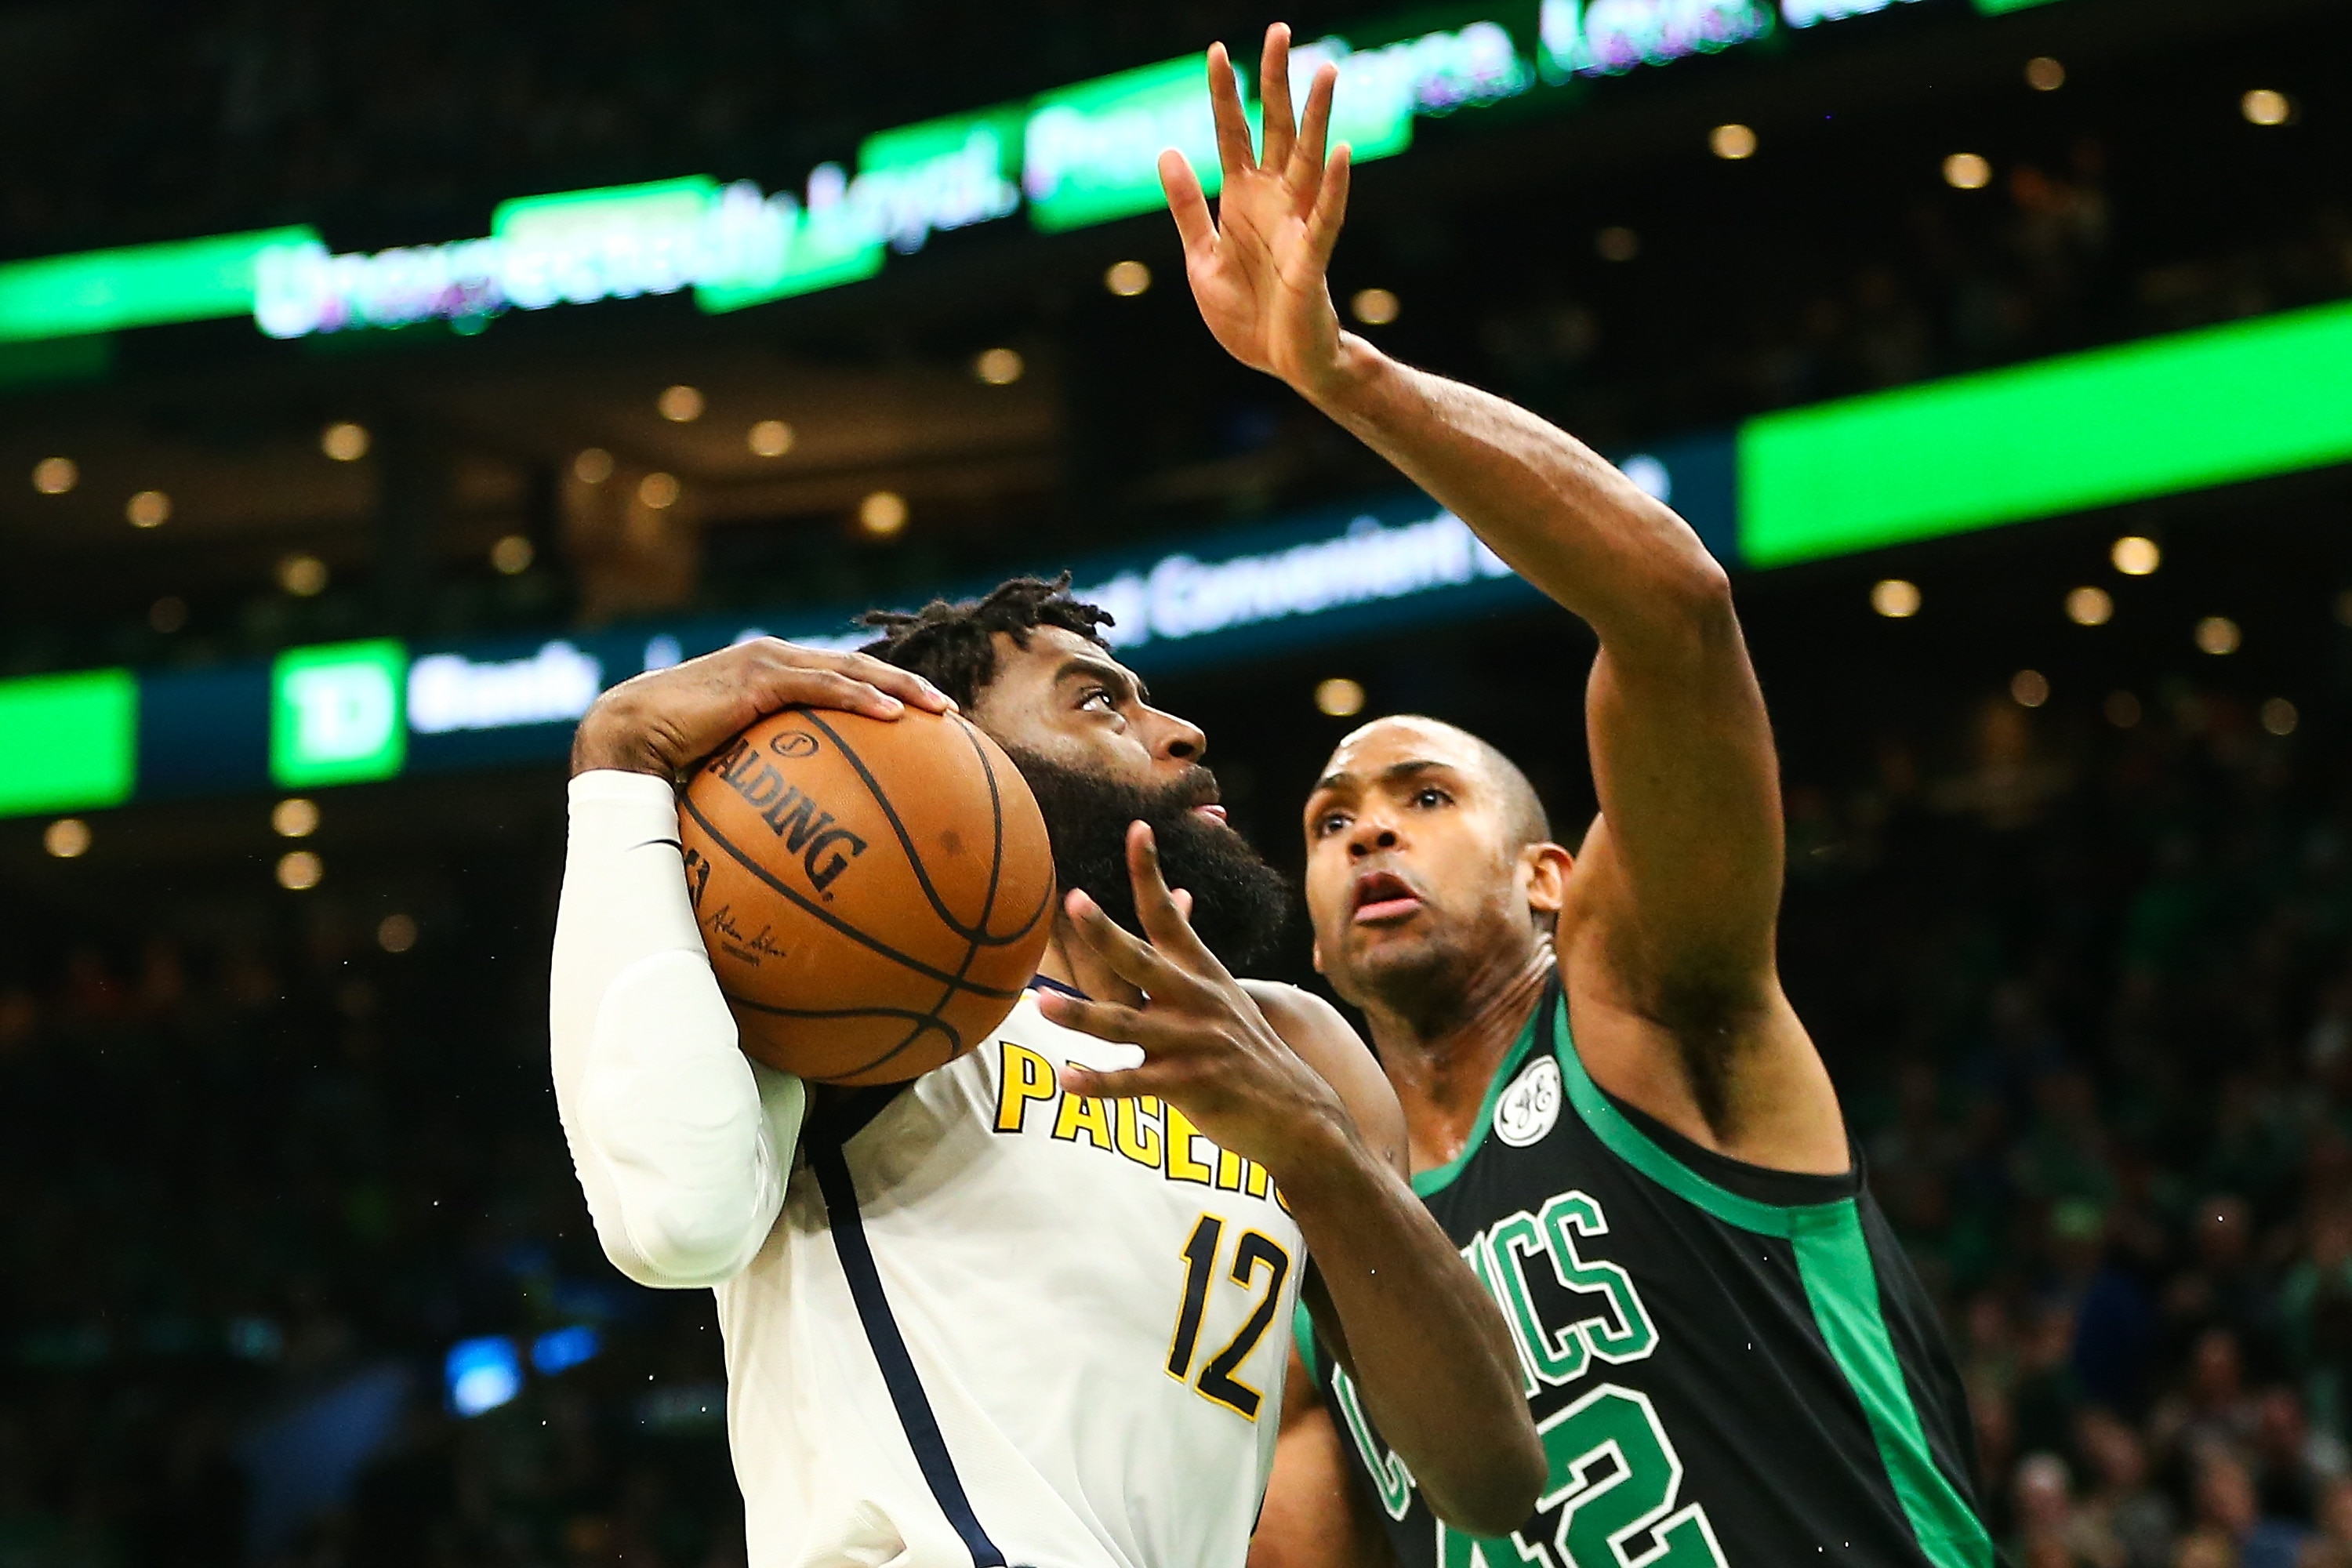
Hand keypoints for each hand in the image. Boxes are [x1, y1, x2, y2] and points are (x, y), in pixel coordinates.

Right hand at [570, 639, 954, 777]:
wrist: (628, 738)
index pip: (838, 679)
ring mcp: (768, 663)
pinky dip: (861, 698)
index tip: (923, 718)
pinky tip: (894, 717)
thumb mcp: (727, 776)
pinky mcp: (759, 677)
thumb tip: (794, 845)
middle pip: (856, 667)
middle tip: (949, 711)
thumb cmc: (670, 765)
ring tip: (940, 709)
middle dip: (907, 685)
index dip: (883, 692)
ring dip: (900, 686)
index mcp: (771, 678)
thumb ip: (763, 790)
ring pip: (850, 668)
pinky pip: (823, 687)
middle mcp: (775, 660)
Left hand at [1037, 821, 1354, 1177]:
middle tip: (1074, 902)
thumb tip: (1178, 893)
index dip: (1150, 872)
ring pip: (1126, 1025)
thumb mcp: (1223, 992)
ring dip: (1082, 1016)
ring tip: (1042, 1005)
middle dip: (1106, 933)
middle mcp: (1196, 1001)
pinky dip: (1098, 1084)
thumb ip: (1188, 951)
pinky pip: (1134, 1084)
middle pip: (1142, 961)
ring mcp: (1192, 1044)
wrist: (1299, 1114)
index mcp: (1201, 974)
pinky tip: (1066, 1081)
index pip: (1168, 915)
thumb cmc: (1247, 1050)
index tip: (1137, 828)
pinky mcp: (1189, 1086)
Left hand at [1161, 25, 1357, 401]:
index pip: (1232, 133)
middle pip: (1275, 129)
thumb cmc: (1247, 313)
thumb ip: (1187, 206)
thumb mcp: (1200, 256)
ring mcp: (1296, 225)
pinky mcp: (1312, 259)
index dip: (1224, 93)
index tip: (1216, 49)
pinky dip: (1332, 186)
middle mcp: (1273, 201)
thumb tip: (1166, 150)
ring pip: (1307, 158)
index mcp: (1242, 199)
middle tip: (1280, 30)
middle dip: (1275, 81)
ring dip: (1317, 116)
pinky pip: (1325, 217)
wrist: (1280, 363)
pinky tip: (1339, 152)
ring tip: (1325, 70)